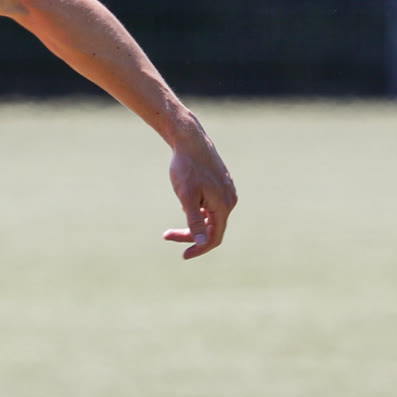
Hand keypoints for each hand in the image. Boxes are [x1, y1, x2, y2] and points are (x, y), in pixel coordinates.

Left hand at [163, 131, 237, 259]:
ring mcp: (226, 193)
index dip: (199, 248)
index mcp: (223, 206)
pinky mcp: (221, 186)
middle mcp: (230, 201)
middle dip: (190, 235)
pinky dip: (195, 210)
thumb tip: (203, 242)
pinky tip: (184, 200)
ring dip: (192, 223)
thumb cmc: (186, 167)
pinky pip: (209, 206)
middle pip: (212, 228)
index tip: (183, 256)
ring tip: (171, 213)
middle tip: (166, 235)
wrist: (190, 141)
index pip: (215, 237)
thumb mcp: (186, 196)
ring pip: (210, 217)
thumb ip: (194, 221)